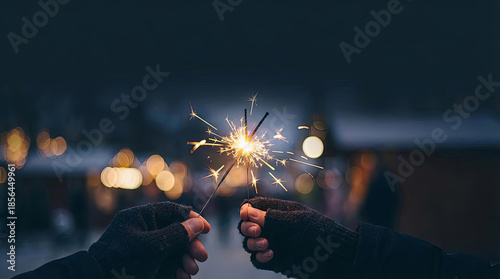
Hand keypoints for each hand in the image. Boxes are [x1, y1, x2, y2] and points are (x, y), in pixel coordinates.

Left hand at [89, 202, 210, 278]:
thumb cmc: (121, 261)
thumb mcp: (153, 247)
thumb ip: (176, 234)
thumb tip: (198, 224)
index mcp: (141, 217)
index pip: (172, 211)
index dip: (191, 219)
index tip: (207, 229)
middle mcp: (143, 230)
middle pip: (175, 232)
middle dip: (190, 245)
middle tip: (201, 257)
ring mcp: (143, 248)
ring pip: (172, 249)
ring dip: (185, 260)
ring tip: (191, 271)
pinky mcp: (143, 263)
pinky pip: (165, 262)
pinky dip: (175, 269)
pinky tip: (183, 277)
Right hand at [238, 197, 358, 278]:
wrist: (335, 257)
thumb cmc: (319, 232)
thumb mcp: (296, 221)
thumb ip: (272, 217)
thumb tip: (248, 211)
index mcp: (278, 211)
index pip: (254, 206)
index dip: (246, 210)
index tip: (246, 214)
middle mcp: (273, 227)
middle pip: (247, 225)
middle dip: (247, 226)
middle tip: (257, 230)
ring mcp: (273, 243)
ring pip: (250, 243)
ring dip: (252, 242)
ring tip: (266, 243)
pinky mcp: (275, 260)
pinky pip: (257, 259)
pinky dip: (259, 257)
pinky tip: (270, 254)